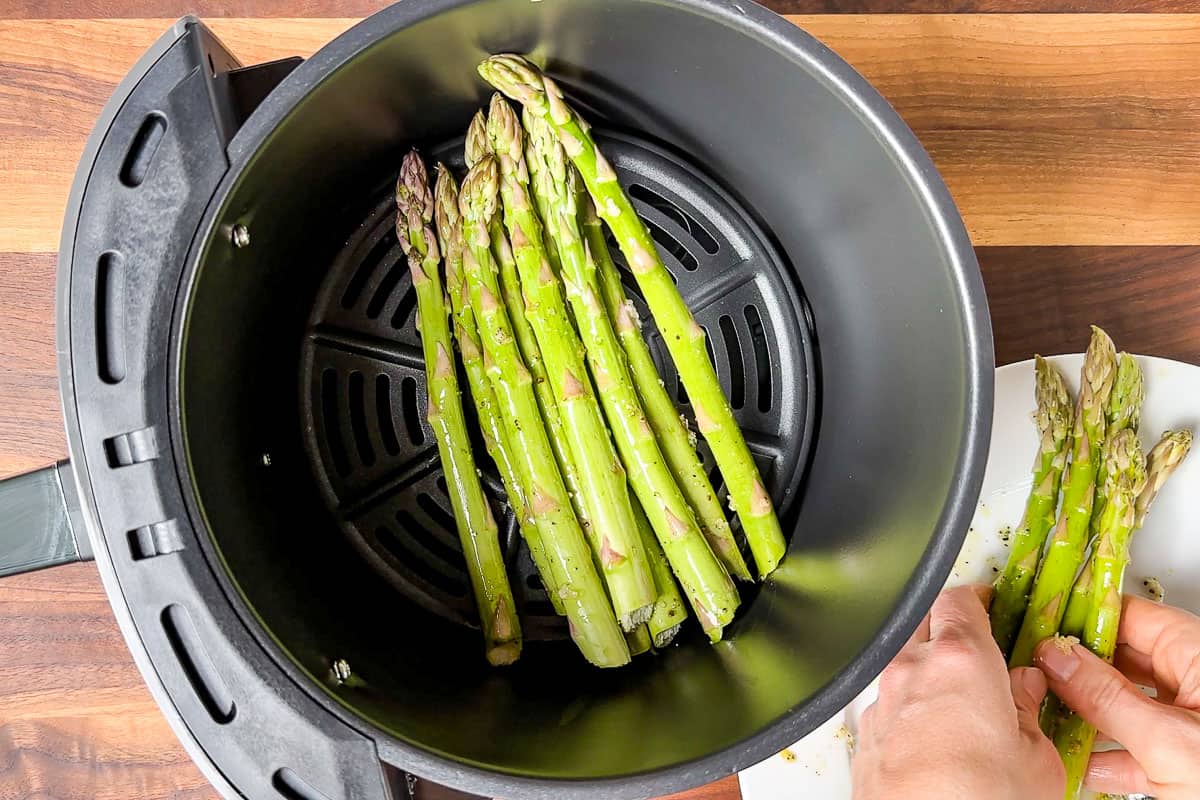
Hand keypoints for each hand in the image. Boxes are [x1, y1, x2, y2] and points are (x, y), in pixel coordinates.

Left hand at [852, 585, 1063, 799]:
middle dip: (947, 624)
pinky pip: (887, 700)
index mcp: (960, 660)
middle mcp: (912, 670)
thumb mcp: (1036, 760)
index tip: (995, 608)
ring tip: (959, 700)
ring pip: (901, 661)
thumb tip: (1026, 691)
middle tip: (979, 646)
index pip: (962, 600)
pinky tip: (932, 732)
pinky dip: (908, 704)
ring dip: (924, 667)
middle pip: (923, 620)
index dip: (980, 600)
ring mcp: (881, 700)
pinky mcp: (864, 732)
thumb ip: (1028, 712)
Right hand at [1034, 594, 1199, 798]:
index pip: (1127, 616)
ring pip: (1121, 706)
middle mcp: (1193, 681)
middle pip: (1119, 661)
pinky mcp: (1184, 763)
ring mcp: (1189, 723)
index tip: (1035, 625)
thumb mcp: (1167, 740)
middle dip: (1073, 672)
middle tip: (1028, 677)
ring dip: (1081, 720)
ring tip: (1041, 722)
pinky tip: (1075, 766)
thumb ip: (1104, 696)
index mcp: (1198, 654)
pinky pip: (1133, 749)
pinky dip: (1104, 758)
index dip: (1078, 618)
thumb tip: (1057, 658)